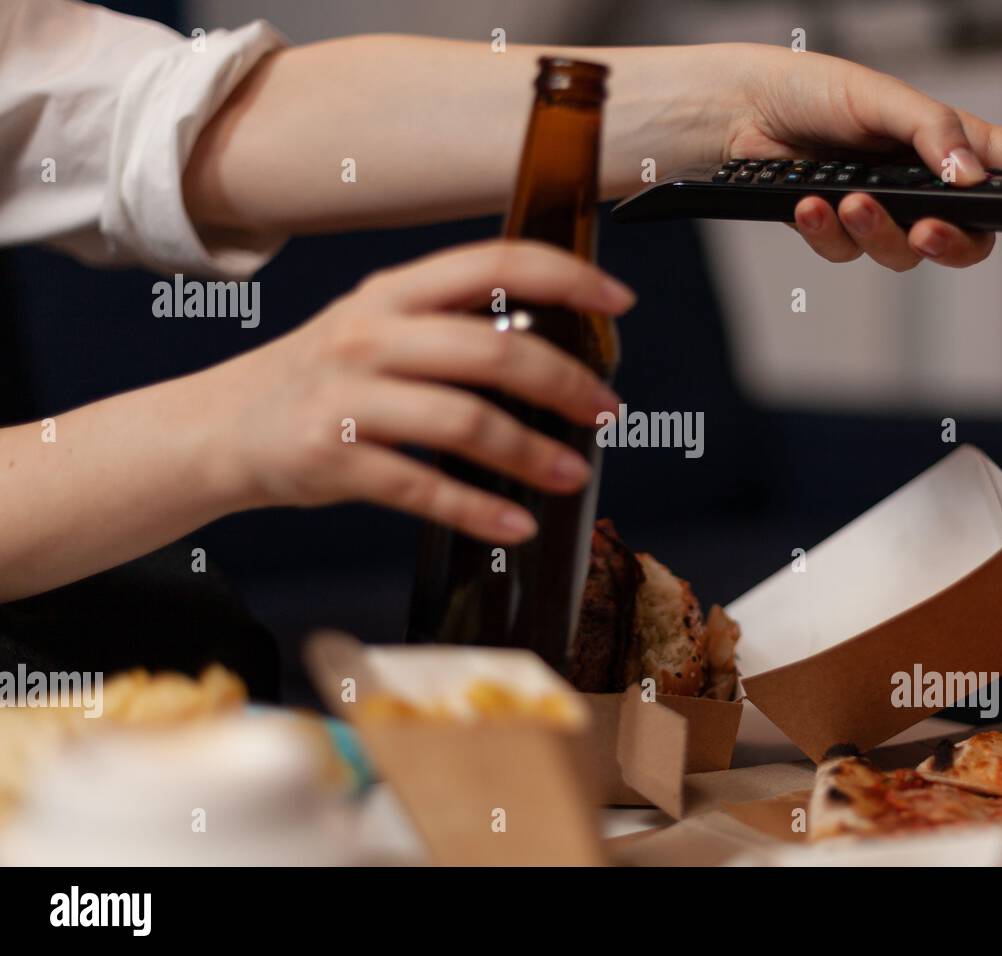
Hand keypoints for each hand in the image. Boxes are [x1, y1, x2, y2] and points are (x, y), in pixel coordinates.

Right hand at [203, 240, 631, 542]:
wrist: (220, 429)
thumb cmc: (320, 379)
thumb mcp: (376, 329)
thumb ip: (449, 326)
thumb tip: (549, 345)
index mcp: (393, 292)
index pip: (495, 262)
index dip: (566, 277)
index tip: (618, 301)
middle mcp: (370, 334)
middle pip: (491, 350)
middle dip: (565, 382)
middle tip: (607, 411)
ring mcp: (346, 396)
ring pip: (463, 421)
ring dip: (532, 452)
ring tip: (573, 473)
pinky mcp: (330, 458)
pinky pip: (421, 487)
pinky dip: (477, 510)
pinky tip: (515, 526)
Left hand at [721, 44, 1001, 269]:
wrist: (740, 112)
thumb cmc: (814, 89)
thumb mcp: (881, 96)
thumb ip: (932, 134)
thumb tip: (969, 177)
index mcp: (951, 143)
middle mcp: (923, 184)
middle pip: (968, 236)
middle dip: (951, 243)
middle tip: (926, 232)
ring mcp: (882, 210)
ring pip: (902, 254)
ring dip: (874, 232)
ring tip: (844, 200)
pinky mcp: (838, 229)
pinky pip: (846, 253)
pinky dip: (827, 231)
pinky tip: (811, 205)